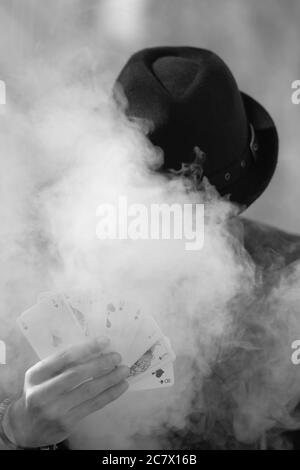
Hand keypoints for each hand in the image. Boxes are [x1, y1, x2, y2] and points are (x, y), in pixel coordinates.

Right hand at [4, 338, 129, 447]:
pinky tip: (121, 386)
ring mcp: (55, 410)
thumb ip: (60, 364)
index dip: (87, 348)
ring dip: (110, 379)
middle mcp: (43, 393)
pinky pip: (94, 405)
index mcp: (36, 375)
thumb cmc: (38, 392)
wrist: (26, 427)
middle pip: (77, 374)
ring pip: (89, 391)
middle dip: (100, 363)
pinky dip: (110, 394)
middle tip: (117, 356)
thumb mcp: (40, 375)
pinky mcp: (68, 423)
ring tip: (124, 370)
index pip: (64, 358)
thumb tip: (94, 349)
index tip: (105, 341)